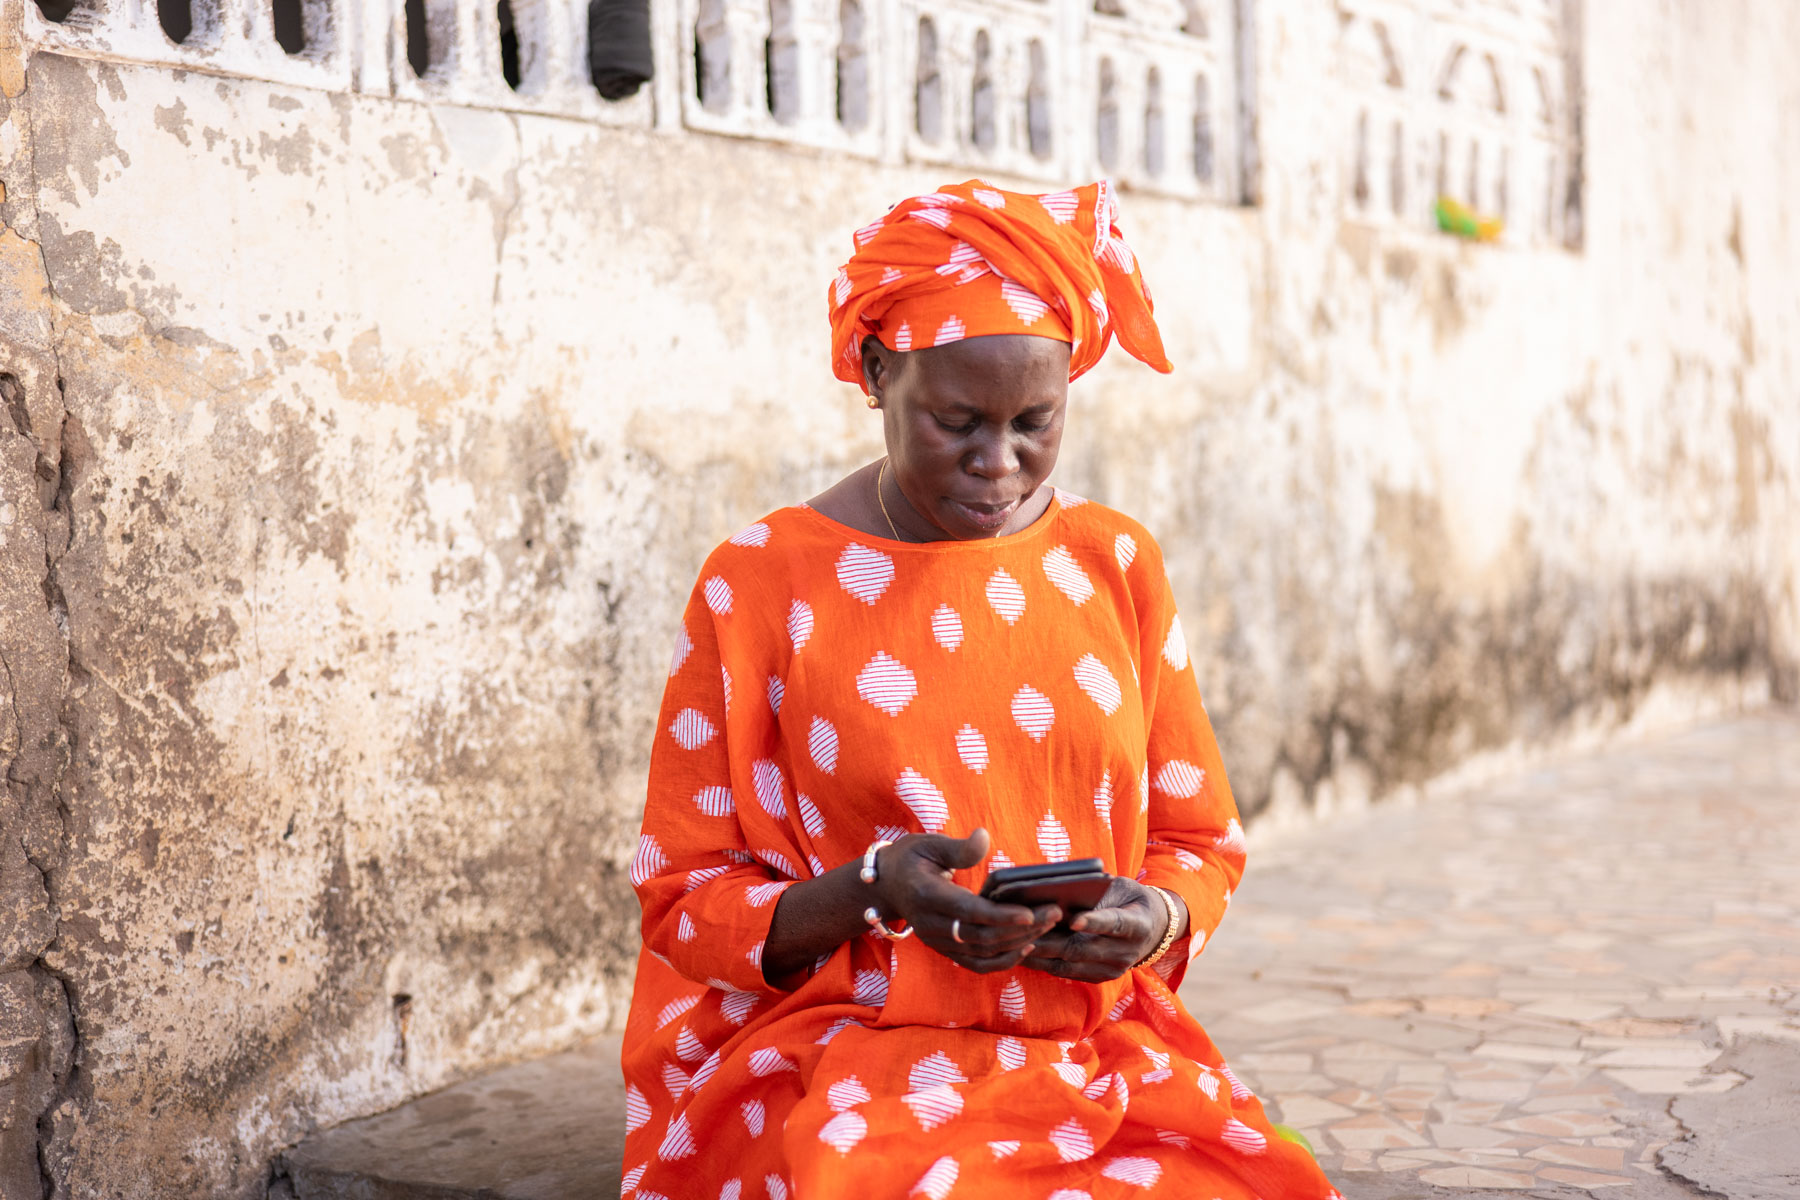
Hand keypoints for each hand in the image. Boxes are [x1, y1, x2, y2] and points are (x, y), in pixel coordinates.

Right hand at [874, 829, 1061, 973]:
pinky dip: (1003, 961)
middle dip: (1020, 928)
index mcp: (927, 896)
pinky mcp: (944, 950)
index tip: (1032, 912)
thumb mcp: (929, 844)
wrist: (885, 886)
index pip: (968, 911)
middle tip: (1053, 913)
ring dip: (1017, 943)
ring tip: (1047, 926)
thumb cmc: (911, 859)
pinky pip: (976, 964)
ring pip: (982, 953)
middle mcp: (930, 925)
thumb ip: (959, 848)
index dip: (1000, 915)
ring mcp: (937, 941)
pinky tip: (1026, 946)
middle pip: (980, 936)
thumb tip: (984, 837)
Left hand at [1022, 877, 1173, 982]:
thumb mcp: (1121, 887)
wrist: (1154, 928)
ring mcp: (1113, 969)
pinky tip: (1024, 952)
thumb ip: (1097, 890)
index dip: (1094, 922)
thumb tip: (1059, 889)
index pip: (1114, 923)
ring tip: (1015, 943)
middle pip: (1083, 948)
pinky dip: (1045, 963)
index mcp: (1137, 924)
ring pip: (1070, 964)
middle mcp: (1126, 952)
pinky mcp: (1100, 978)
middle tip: (1023, 932)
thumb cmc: (1129, 899)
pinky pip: (1067, 973)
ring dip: (1041, 955)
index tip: (1074, 919)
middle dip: (1051, 941)